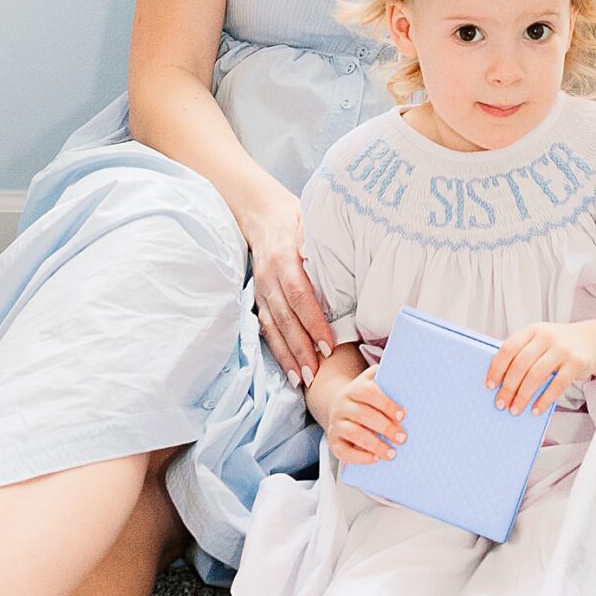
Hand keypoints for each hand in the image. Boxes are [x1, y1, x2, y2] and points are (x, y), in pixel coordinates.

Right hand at [242, 187, 332, 387]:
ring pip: (272, 328)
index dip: (312, 321)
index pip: (299, 295)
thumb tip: (337, 257)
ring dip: (287, 356)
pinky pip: (266, 329)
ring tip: (303, 380)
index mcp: (284, 258)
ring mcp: (261, 291)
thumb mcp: (310, 221)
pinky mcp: (258, 300)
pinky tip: (290, 371)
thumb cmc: (295, 219)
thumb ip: (319, 240)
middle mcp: (269, 278)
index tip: (328, 344)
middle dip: (300, 347)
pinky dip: (278, 351)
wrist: (261, 215)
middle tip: (317, 372)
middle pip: (284, 318)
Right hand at [327, 368, 405, 465]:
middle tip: (402, 437)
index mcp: (354, 389)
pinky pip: (344, 451)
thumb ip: (388, 379)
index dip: (386, 404)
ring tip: (392, 453)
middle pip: (363, 415)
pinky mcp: (333, 441)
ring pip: (354, 433)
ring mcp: (335, 423)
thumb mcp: (373, 383)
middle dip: (385, 427)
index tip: (402, 415)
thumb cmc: (365, 398)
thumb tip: (409, 378)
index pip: (369, 392)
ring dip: (375, 445)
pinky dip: (360, 457)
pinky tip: (376, 458)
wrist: (340, 406)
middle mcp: (342, 405)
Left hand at [486, 320, 595, 414]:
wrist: (592, 341)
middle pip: (521, 364)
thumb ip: (522, 353)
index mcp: (533, 330)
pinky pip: (557, 385)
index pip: (509, 348)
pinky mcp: (576, 362)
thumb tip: (499, 381)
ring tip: (515, 409)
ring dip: (523, 395)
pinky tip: (536, 410)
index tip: (489, 386)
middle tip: (501, 404)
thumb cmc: (558, 345)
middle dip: (508, 387)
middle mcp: (547, 337)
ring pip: (536, 375)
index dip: (497, 368)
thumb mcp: (540, 340)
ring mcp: (563, 349)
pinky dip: (544, 400)